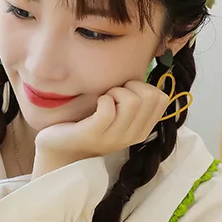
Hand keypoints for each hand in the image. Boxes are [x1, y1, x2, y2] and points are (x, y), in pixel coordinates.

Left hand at [33, 80, 168, 176]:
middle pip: (150, 96)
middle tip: (113, 94)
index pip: (162, 99)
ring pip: (132, 101)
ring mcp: (114, 138)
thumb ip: (133, 101)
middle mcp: (132, 136)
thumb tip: (143, 74)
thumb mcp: (117, 115)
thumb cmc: (88, 124)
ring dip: (116, 91)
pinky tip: (96, 104)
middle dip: (131, 86)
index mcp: (141, 130)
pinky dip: (102, 99)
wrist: (59, 147)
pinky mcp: (94, 134)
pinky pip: (108, 109)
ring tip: (104, 99)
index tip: (126, 92)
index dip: (144, 86)